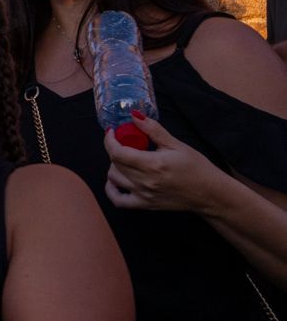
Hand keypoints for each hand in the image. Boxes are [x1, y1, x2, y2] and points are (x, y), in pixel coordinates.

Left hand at [105, 114, 226, 213]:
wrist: (211, 194)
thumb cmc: (197, 168)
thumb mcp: (176, 144)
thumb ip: (153, 129)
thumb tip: (134, 115)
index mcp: (152, 164)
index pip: (117, 152)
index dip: (109, 140)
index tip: (112, 132)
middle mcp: (145, 181)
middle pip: (115, 164)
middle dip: (115, 150)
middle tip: (124, 143)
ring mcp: (144, 195)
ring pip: (114, 179)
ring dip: (114, 166)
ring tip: (126, 159)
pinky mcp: (146, 205)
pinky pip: (118, 200)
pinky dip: (111, 190)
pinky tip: (116, 180)